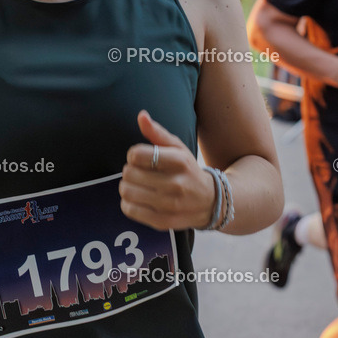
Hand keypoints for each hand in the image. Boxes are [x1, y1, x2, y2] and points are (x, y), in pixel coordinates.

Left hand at [120, 110, 214, 230]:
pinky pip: (130, 210)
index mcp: (179, 161)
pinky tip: (138, 199)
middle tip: (137, 172)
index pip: (137, 154)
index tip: (140, 158)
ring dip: (126, 186)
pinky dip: (127, 203)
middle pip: (129, 173)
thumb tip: (141, 115)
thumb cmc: (188, 171)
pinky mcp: (162, 221)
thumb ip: (157, 132)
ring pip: (127, 191)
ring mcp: (169, 205)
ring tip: (136, 184)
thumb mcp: (178, 149)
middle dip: (129, 170)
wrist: (211, 203)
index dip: (133, 154)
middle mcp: (176, 184)